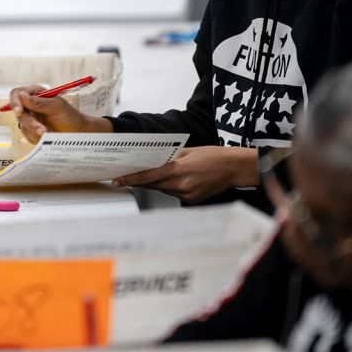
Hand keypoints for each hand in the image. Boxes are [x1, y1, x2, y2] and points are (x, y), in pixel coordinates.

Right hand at [7, 85, 111, 142]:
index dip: (15, 102)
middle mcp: (31, 105)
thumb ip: (38, 102)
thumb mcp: (56, 107)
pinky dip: (36, 136)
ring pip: (22, 124)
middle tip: (41, 130)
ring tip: (48, 133)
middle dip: (30, 121)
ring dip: (34, 130)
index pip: (17, 93)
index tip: (20, 112)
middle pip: (18, 111)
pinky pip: (26, 134)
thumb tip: (22, 95)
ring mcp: (30, 118)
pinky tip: (47, 136)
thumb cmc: (70, 117)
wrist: (77, 133)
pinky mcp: (31, 130)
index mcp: (36, 94)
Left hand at [113, 146, 258, 202]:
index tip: (118, 181)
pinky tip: (179, 180)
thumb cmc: (214, 156)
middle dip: (142, 180)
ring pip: (164, 189)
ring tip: (164, 173)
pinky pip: (175, 193)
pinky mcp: (192, 200)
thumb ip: (169, 158)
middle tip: (129, 175)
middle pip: (153, 184)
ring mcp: (187, 194)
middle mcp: (181, 185)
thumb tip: (154, 161)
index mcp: (178, 170)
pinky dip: (172, 187)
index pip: (148, 176)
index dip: (131, 179)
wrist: (234, 168)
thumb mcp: (188, 151)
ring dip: (159, 182)